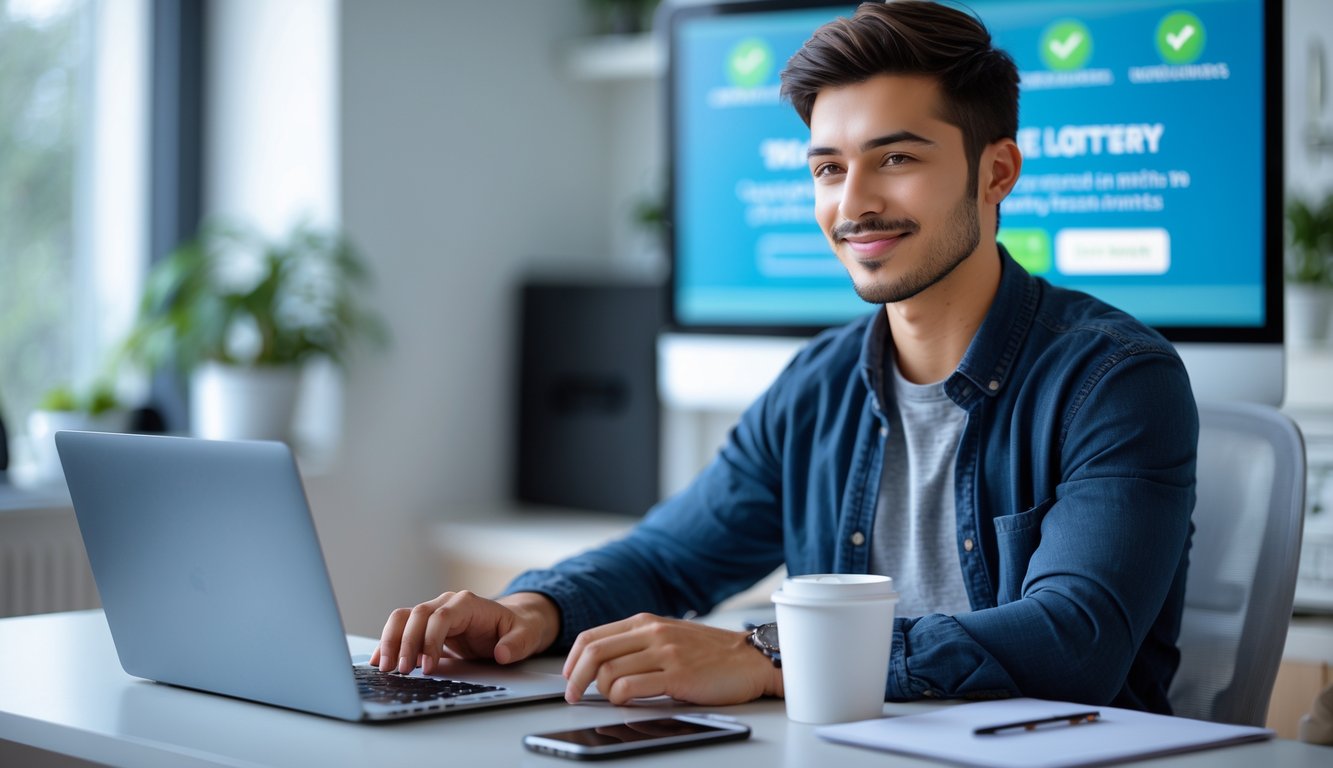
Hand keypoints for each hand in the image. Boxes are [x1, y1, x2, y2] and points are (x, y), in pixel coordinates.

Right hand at [370, 591, 558, 674]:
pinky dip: (388, 643)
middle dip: (405, 643)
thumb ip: (516, 643)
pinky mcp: (426, 626)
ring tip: (384, 667)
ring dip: (390, 641)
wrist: (512, 622)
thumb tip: (502, 653)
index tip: (427, 667)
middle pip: (416, 615)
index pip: (441, 617)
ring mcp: (434, 613)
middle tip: (401, 670)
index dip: (431, 641)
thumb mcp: (526, 635)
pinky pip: (401, 628)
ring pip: (403, 618)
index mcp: (468, 604)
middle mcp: (447, 603)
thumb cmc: (517, 627)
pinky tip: (380, 660)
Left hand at [562, 613, 783, 705]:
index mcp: (646, 622)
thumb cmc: (711, 652)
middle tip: (573, 695)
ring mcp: (665, 653)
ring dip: (601, 691)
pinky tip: (627, 702)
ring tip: (610, 700)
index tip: (568, 677)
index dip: (572, 659)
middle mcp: (652, 633)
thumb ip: (638, 642)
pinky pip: (631, 688)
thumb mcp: (669, 635)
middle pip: (594, 653)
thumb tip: (600, 662)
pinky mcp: (678, 675)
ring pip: (609, 672)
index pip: (593, 636)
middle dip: (575, 678)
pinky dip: (620, 699)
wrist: (750, 660)